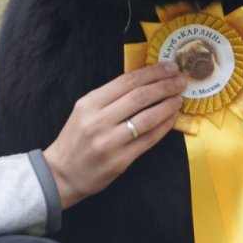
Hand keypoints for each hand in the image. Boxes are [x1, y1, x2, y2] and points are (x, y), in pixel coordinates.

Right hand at [43, 62, 185, 208]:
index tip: (169, 67)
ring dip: (167, 105)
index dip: (152, 72)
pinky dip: (164, 126)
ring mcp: (110, 142)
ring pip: (147, 118)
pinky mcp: (120, 161)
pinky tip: (172, 117)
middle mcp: (99, 121)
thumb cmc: (76, 138)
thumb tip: (145, 80)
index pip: (127, 81)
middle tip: (180, 80)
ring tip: (179, 98)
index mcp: (90, 103)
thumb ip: (111, 96)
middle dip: (164, 86)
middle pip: (139, 97)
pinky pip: (148, 140)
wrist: (61, 175)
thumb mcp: (85, 110)